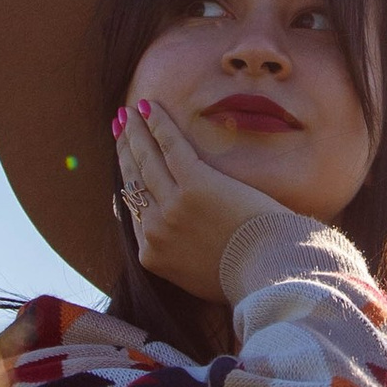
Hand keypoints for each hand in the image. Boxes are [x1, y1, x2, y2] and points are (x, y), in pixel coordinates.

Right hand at [114, 95, 277, 303]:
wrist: (268, 275)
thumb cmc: (243, 279)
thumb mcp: (198, 278)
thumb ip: (179, 259)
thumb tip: (174, 243)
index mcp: (153, 254)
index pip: (132, 212)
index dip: (128, 184)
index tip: (126, 165)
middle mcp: (154, 229)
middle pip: (134, 182)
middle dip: (124, 151)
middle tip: (119, 129)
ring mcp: (172, 205)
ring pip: (146, 161)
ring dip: (134, 133)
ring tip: (128, 113)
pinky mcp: (196, 183)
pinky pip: (170, 146)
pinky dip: (158, 124)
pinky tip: (149, 107)